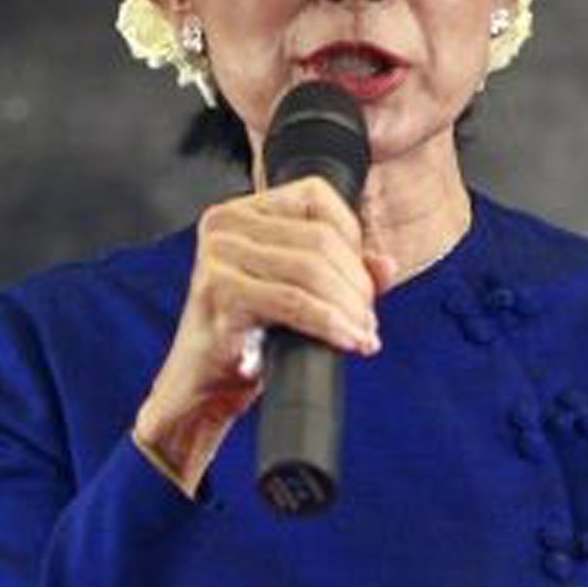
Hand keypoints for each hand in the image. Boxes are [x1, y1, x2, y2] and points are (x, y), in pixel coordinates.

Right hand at [135, 177, 393, 490]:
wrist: (201, 389)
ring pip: (311, 270)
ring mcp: (217, 256)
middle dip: (356, 285)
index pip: (317, 198)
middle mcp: (225, 226)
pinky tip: (347, 341)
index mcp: (243, 213)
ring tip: (361, 334)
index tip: (366, 284)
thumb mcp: (303, 296)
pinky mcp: (218, 292)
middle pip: (320, 239)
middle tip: (368, 320)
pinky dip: (329, 323)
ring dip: (348, 308)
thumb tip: (386, 263)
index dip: (354, 243)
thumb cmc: (248, 339)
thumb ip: (345, 272)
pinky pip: (293, 301)